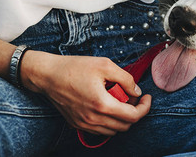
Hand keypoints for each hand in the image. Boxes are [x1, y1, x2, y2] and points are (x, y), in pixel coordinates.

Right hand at [21, 51, 150, 135]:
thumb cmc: (75, 67)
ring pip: (113, 130)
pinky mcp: (77, 124)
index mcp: (102, 105)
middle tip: (132, 96)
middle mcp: (93, 119)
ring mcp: (84, 124)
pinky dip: (109, 122)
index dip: (145, 107)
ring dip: (122, 118)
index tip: (147, 97)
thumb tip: (137, 91)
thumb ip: (126, 78)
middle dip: (134, 112)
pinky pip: (100, 130)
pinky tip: (107, 106)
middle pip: (125, 126)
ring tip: (119, 100)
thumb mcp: (105, 65)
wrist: (48, 75)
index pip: (133, 116)